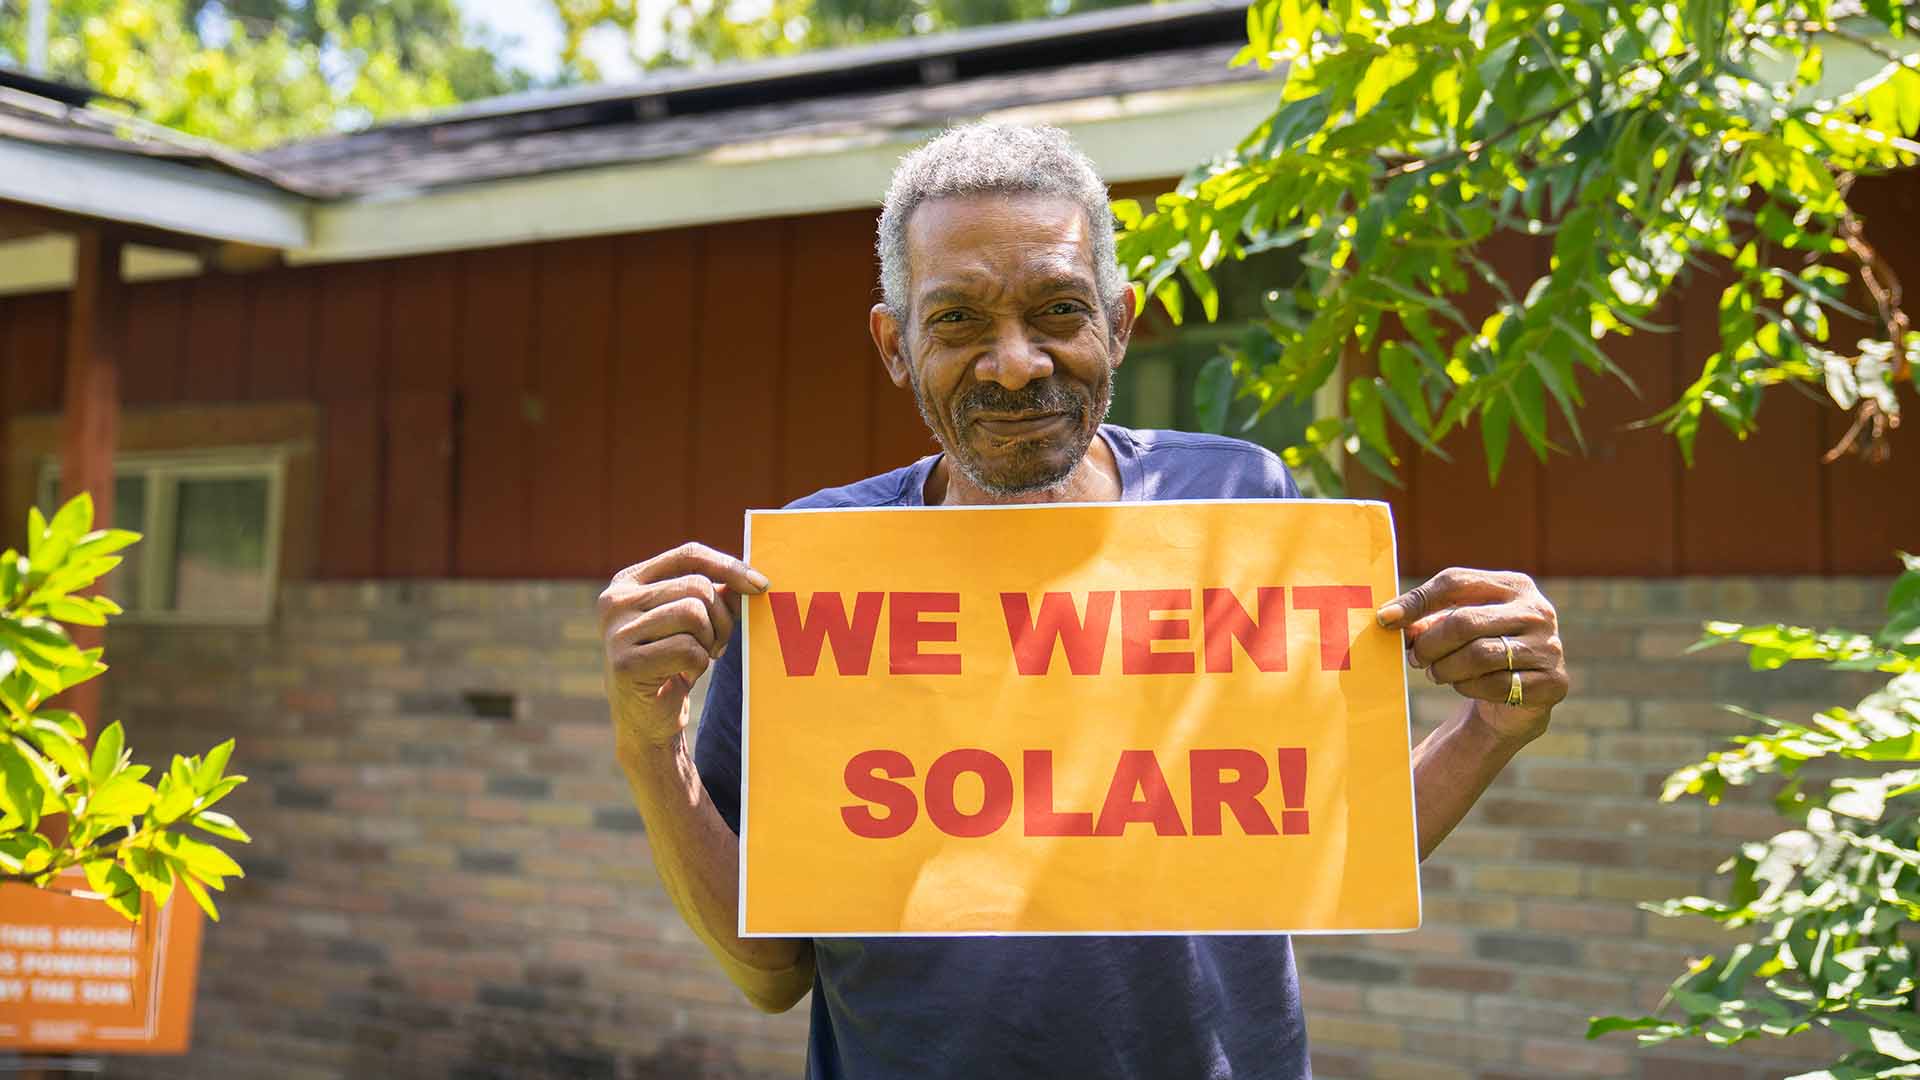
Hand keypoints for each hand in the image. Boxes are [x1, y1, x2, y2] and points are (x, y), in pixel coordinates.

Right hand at [598, 542, 769, 750]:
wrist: (646, 719)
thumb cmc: (673, 662)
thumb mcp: (693, 622)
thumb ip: (715, 595)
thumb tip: (751, 582)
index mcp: (628, 581)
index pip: (688, 555)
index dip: (729, 566)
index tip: (761, 585)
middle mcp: (615, 601)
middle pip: (698, 587)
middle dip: (722, 618)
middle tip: (717, 645)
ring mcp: (616, 632)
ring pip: (694, 614)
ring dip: (709, 641)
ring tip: (698, 657)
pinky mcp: (625, 664)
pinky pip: (688, 649)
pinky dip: (698, 664)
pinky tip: (682, 675)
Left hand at [1376, 567, 1566, 742]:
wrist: (1518, 698)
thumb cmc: (1479, 650)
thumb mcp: (1455, 627)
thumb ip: (1426, 618)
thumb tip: (1390, 617)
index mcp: (1514, 586)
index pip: (1455, 582)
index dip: (1417, 601)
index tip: (1386, 618)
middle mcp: (1537, 612)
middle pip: (1463, 622)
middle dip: (1430, 644)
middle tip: (1415, 657)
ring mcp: (1549, 647)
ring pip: (1478, 656)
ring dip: (1446, 669)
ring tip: (1436, 673)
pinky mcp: (1553, 682)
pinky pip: (1495, 685)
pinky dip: (1469, 688)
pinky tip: (1464, 685)